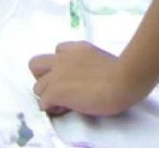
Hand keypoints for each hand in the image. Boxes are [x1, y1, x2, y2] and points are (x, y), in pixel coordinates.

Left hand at [28, 41, 148, 116]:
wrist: (123, 80)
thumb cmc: (122, 71)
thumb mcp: (101, 58)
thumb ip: (88, 63)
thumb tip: (88, 76)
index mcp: (77, 48)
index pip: (57, 51)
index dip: (60, 65)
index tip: (71, 76)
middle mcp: (62, 58)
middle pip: (35, 64)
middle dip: (42, 77)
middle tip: (57, 87)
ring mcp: (57, 75)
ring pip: (37, 87)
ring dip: (47, 95)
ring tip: (63, 102)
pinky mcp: (56, 92)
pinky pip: (43, 103)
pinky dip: (52, 108)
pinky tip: (66, 109)